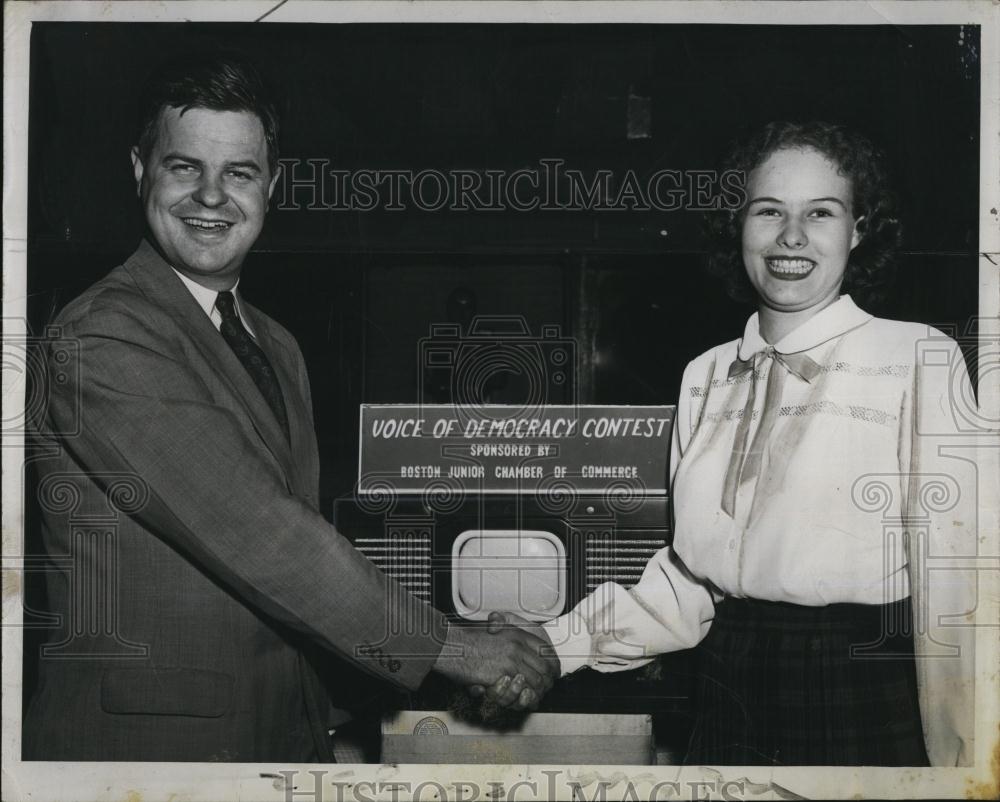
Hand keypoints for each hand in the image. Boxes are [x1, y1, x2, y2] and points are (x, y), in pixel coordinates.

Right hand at [433, 613, 556, 710]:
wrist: (451, 646)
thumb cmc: (468, 640)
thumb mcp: (493, 630)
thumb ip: (508, 631)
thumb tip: (521, 644)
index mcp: (517, 634)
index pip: (544, 649)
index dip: (552, 662)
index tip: (553, 671)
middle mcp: (517, 646)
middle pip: (544, 666)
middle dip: (548, 680)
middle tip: (546, 688)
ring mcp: (511, 660)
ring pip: (536, 679)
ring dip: (538, 691)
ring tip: (536, 696)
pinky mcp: (502, 673)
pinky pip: (521, 688)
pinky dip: (525, 696)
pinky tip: (524, 698)